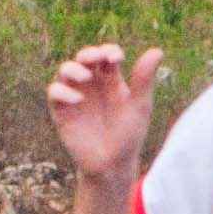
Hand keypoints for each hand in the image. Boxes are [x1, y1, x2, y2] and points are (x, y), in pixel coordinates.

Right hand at [47, 45, 162, 179]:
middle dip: (89, 54)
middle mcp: (91, 83)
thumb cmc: (129, 134)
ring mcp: (74, 94)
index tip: (117, 58)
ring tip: (86, 78)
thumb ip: (143, 80)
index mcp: (111, 79)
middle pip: (84, 57)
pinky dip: (63, 91)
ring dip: (73, 69)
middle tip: (96, 59)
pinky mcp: (61, 109)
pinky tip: (78, 100)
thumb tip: (157, 50)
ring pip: (65, 70)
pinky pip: (54, 91)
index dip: (109, 51)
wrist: (112, 163)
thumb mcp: (138, 106)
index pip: (106, 55)